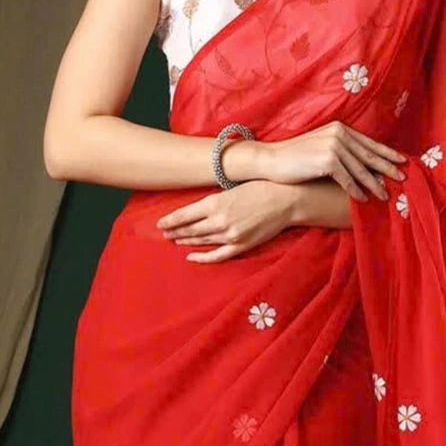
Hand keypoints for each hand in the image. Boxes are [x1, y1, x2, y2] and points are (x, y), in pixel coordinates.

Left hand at [156, 179, 298, 263]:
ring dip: (186, 241)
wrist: (285, 200)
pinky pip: (217, 255)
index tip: (160, 224)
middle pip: (190, 229)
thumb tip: (197, 209)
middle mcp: (219, 221)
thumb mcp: (231, 188)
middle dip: (175, 231)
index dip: (170, 221)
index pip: (185, 215)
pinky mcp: (240, 245)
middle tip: (164, 233)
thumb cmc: (260, 188)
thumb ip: (213, 201)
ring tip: (175, 240)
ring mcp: (230, 235)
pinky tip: (191, 256)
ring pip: (201, 241)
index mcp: (215, 203)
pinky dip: (202, 257)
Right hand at [256, 121, 406, 201]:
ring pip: (360, 170)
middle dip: (387, 168)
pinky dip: (355, 191)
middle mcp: (339, 134)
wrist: (272, 160)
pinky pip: (346, 180)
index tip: (402, 161)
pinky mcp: (327, 161)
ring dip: (374, 184)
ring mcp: (334, 147)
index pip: (369, 143)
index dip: (386, 153)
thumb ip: (341, 149)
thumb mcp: (321, 147)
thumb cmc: (296, 157)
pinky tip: (363, 200)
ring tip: (385, 195)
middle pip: (369, 156)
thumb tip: (361, 163)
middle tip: (403, 179)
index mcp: (340, 129)